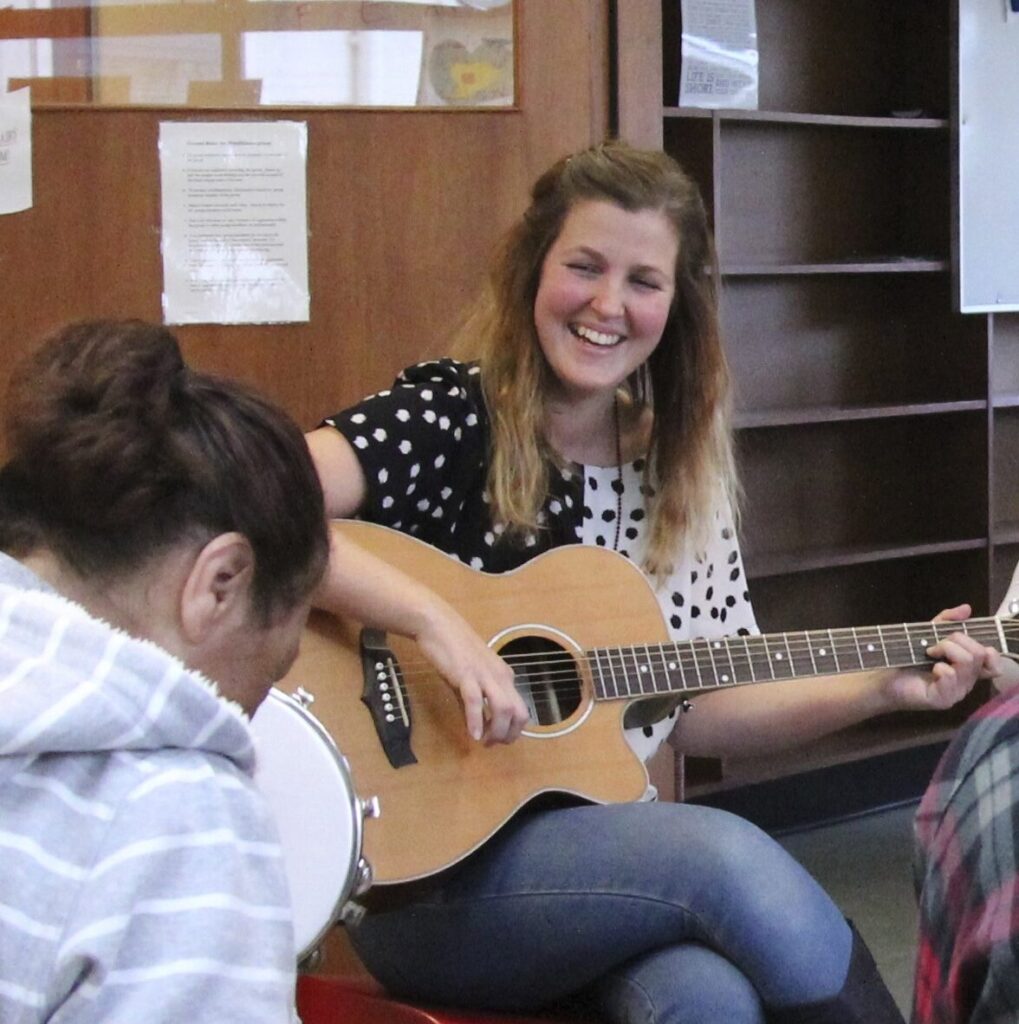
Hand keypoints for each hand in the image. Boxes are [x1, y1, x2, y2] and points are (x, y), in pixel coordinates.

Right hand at [414, 600, 530, 745]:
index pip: (521, 709)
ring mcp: (484, 674)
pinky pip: (476, 701)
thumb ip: (472, 704)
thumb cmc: (453, 650)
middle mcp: (500, 676)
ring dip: (496, 732)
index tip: (497, 740)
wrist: (437, 624)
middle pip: (519, 713)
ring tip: (484, 742)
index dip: (512, 730)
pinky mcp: (466, 674)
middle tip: (492, 744)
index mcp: (504, 676)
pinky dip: (476, 721)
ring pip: (503, 709)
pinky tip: (472, 734)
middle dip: (509, 735)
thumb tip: (474, 729)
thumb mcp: (468, 679)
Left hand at [883, 604, 997, 710]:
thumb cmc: (907, 658)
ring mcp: (956, 692)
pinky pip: (950, 675)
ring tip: (929, 653)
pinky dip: (939, 666)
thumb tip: (966, 608)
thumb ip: (947, 621)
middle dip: (954, 641)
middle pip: (978, 653)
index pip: (993, 662)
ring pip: (967, 662)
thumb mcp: (927, 634)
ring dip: (945, 649)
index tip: (961, 641)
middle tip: (933, 646)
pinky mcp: (943, 699)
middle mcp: (966, 682)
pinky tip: (930, 668)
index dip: (986, 649)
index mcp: (968, 669)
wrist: (883, 678)